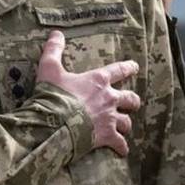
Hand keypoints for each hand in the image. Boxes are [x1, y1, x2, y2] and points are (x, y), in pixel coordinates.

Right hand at [36, 30, 141, 156]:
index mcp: (98, 81)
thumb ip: (53, 50)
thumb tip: (56, 33)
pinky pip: (120, 143)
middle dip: (132, 101)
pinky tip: (122, 150)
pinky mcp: (108, 136)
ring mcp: (110, 118)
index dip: (128, 68)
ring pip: (127, 122)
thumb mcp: (49, 68)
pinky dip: (122, 147)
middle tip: (131, 103)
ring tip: (122, 127)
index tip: (135, 67)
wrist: (55, 122)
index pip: (119, 70)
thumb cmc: (52, 94)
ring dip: (125, 124)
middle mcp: (109, 99)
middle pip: (131, 98)